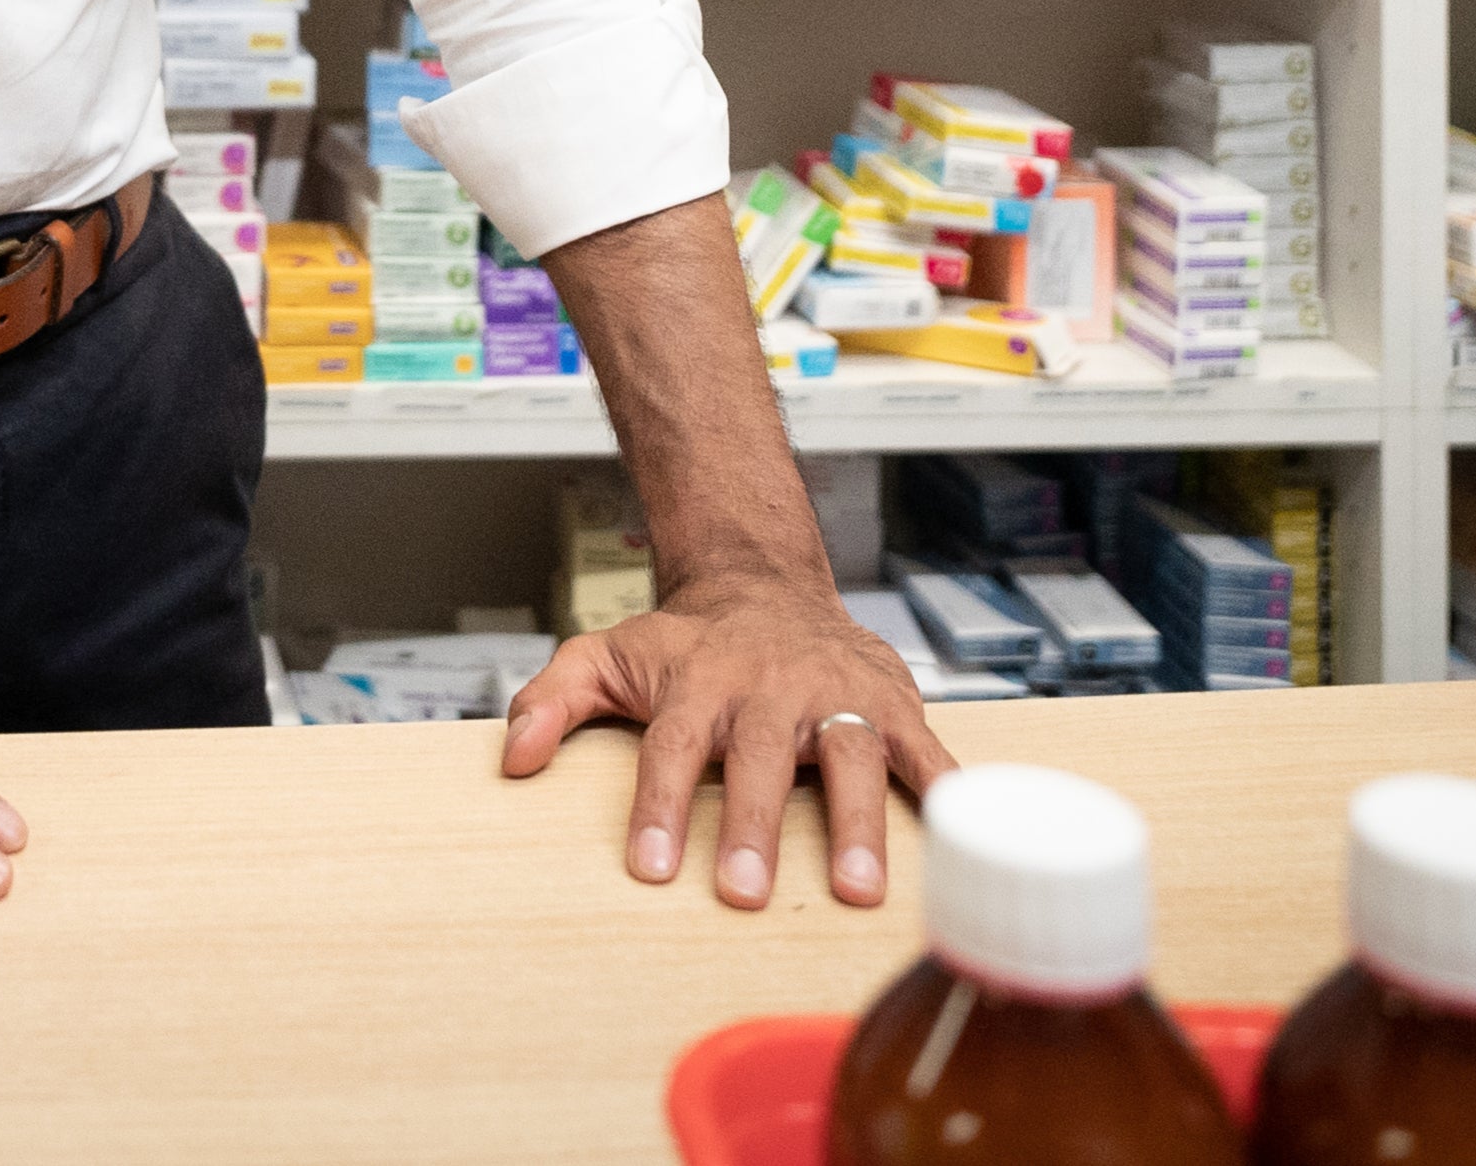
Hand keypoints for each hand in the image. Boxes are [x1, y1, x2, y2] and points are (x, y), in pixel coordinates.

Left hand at [498, 575, 953, 909]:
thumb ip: (553, 699)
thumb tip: (512, 758)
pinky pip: (925, 747)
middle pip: (760, 758)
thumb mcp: (606, 654)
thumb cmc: (686, 641)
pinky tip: (963, 833)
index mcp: (701, 681)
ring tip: (857, 891)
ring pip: (850, 757)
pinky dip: (946, 788)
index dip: (661, 807)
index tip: (651, 867)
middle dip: (756, 826)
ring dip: (856, 825)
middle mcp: (770, 687)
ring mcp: (836, 695)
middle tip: (747, 892)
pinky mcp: (891, 702)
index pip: (673, 748)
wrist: (763, 582)